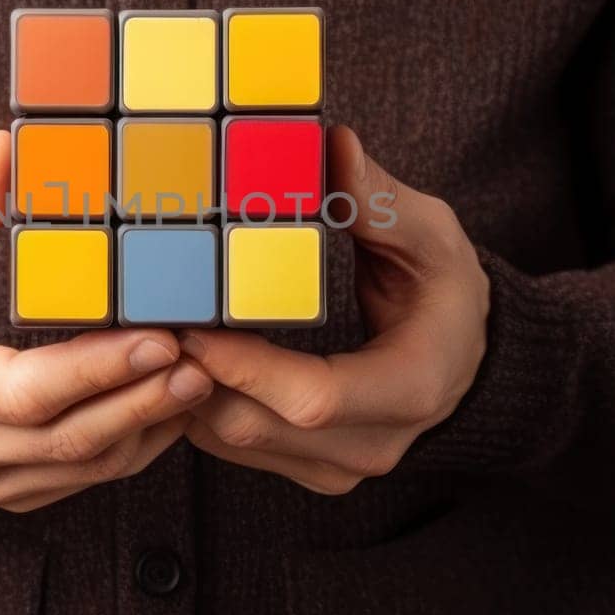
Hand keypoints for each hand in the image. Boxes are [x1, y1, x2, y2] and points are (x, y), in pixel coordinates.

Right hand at [0, 131, 213, 511]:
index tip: (159, 338)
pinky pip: (77, 480)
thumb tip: (5, 151)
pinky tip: (166, 408)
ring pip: (79, 468)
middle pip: (64, 439)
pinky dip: (129, 446)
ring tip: (199, 379)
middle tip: (202, 359)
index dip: (98, 370)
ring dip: (147, 427)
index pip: (25, 391)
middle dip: (142, 400)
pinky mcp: (0, 483)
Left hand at [183, 125, 488, 493]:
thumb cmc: (446, 288)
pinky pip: (233, 448)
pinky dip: (198, 405)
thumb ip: (380, 198)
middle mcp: (373, 445)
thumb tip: (335, 145)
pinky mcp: (309, 469)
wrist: (465, 355)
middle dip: (195, 375)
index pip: (313, 397)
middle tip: (149, 318)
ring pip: (234, 443)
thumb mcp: (430, 235)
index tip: (192, 325)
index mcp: (411, 387)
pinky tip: (179, 354)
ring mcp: (338, 467)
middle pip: (257, 425)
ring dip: (186, 392)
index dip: (245, 365)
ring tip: (153, 332)